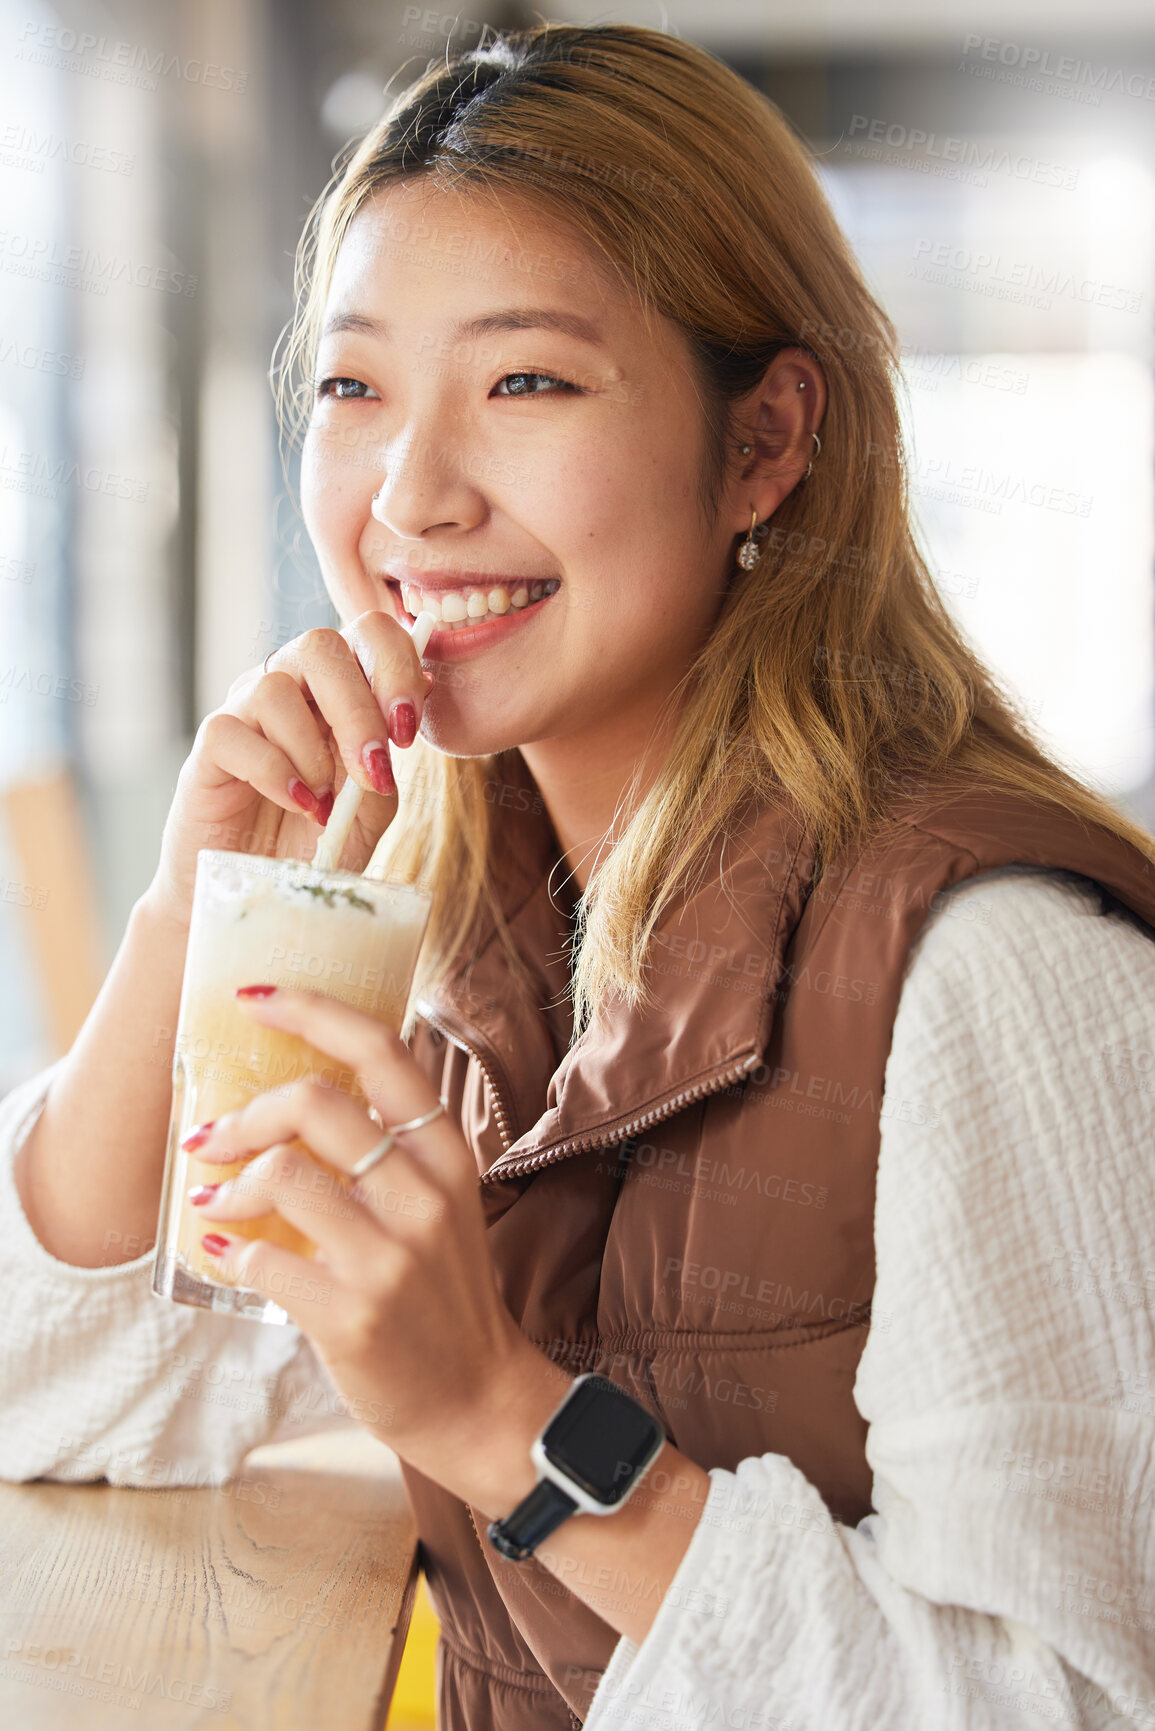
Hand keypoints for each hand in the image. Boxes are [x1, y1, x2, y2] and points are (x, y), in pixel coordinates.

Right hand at [144, 613, 434, 928]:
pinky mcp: (210, 747)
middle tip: (372, 771)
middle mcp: (291, 686)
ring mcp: (245, 712)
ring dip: (311, 751)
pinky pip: (235, 732)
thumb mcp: (370, 810)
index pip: (367, 634)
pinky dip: (276, 772)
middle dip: (357, 709)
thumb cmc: (317, 844)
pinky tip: (298, 805)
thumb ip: (388, 759)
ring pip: (274, 687)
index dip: (394, 666)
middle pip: (319, 646)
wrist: (261, 896)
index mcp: (339, 690)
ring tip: (323, 807)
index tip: (407, 731)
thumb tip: (417, 696)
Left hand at [185, 986, 567, 1506]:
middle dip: (244, 1113)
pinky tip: (223, 1252)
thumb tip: (290, 1098)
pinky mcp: (354, 1316)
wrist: (476, 1399)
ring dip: (228, 1183)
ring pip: (283, 1176)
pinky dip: (230, 1250)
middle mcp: (426, 1195)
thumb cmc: (442, 1294)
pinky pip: (263, 1259)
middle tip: (211, 1134)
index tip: (253, 994)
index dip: (312, 1009)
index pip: (382, 1050)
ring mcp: (392, 1257)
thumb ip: (383, 1153)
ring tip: (212, 1199)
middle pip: (315, 1103)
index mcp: (446, 1155)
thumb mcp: (436, 1206)